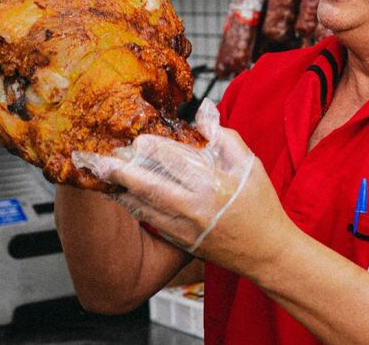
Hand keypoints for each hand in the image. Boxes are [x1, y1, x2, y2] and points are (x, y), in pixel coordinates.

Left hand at [72, 100, 293, 272]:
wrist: (267, 252)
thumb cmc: (261, 206)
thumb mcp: (251, 166)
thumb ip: (226, 138)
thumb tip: (203, 116)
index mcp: (213, 186)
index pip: (177, 162)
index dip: (155, 149)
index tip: (138, 139)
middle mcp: (195, 209)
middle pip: (152, 187)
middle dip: (123, 173)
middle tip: (101, 159)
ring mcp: (186, 229)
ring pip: (145, 209)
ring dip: (122, 191)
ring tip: (103, 176)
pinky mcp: (181, 242)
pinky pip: (152, 222)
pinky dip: (135, 208)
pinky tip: (123, 196)